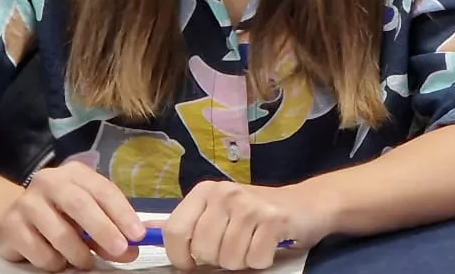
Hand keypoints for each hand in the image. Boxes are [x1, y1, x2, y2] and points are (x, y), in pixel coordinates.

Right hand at [0, 164, 144, 271]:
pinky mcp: (11, 227)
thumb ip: (108, 228)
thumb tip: (130, 250)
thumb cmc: (58, 214)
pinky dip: (55, 262)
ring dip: (79, 254)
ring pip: (60, 233)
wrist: (10, 217)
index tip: (138, 235)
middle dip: (104, 230)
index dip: (123, 213)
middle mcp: (49, 182)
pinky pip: (40, 252)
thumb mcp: (86, 215)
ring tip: (85, 262)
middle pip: (80, 205)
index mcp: (75, 174)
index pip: (103, 190)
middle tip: (120, 250)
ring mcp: (27, 203)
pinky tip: (58, 260)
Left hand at [161, 181, 336, 270]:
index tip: (191, 263)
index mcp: (205, 191)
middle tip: (234, 247)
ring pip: (229, 259)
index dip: (180, 257)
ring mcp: (250, 205)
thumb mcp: (218, 210)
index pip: (175, 231)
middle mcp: (225, 193)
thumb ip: (186, 221)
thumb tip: (147, 231)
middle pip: (202, 250)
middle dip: (218, 259)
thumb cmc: (257, 212)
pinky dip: (261, 261)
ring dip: (242, 261)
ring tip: (252, 244)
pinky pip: (254, 260)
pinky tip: (267, 245)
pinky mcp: (273, 219)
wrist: (307, 204)